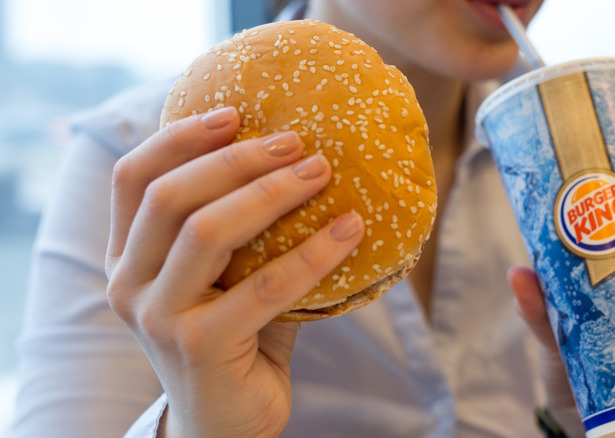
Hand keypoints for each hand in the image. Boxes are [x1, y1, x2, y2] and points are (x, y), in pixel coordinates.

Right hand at [105, 107, 364, 437]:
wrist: (228, 422)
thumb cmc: (235, 338)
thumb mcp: (225, 277)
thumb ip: (238, 228)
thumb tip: (299, 158)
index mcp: (126, 258)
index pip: (132, 179)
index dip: (178, 138)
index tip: (233, 113)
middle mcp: (127, 284)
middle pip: (170, 197)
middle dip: (236, 160)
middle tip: (295, 142)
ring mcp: (157, 317)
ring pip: (207, 231)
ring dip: (270, 193)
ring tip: (321, 172)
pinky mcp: (199, 347)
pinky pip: (266, 285)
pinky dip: (314, 251)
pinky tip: (352, 229)